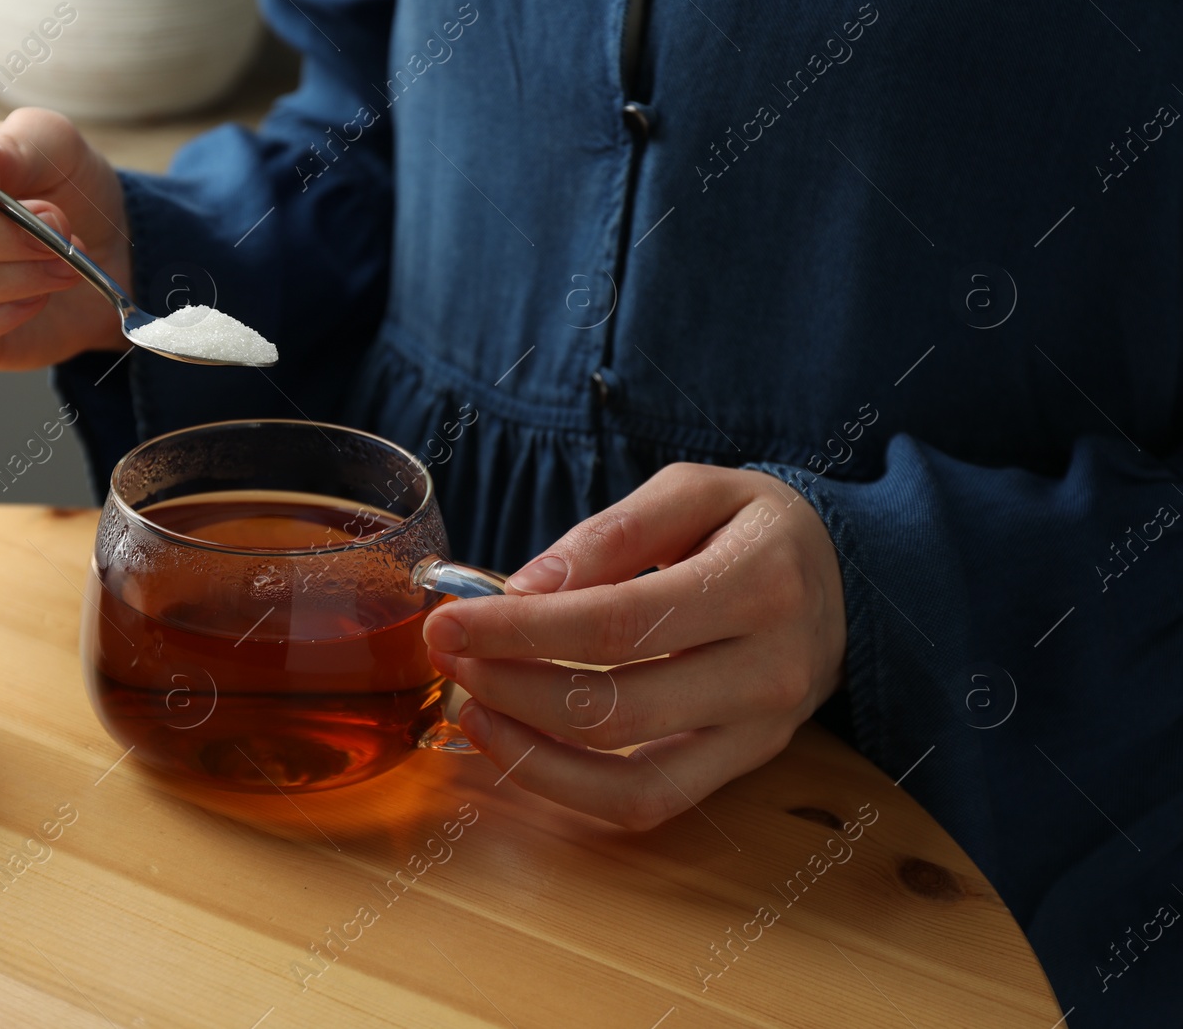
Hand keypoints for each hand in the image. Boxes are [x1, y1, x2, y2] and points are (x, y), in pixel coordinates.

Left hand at [424, 463, 846, 830]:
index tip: (448, 620)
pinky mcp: (742, 768)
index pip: (615, 624)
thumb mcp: (693, 492)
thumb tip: (525, 590)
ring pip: (626, 776)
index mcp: (758, 583)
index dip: (519, 631)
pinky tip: (516, 742)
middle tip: (448, 653)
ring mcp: (760, 733)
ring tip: (471, 701)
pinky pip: (646, 803)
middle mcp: (767, 670)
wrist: (845, 578)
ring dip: (527, 749)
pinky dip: (567, 786)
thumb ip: (612, 533)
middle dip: (509, 685)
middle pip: (612, 706)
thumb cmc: (753, 528)